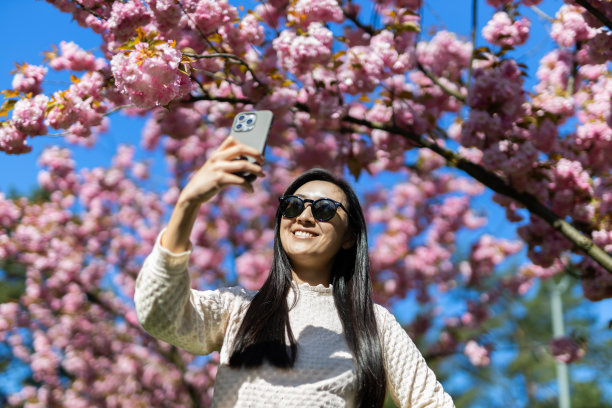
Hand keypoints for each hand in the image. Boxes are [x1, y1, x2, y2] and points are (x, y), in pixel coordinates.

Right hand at [162, 137, 264, 252]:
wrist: (193, 193)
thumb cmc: (208, 180)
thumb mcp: (215, 167)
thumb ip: (228, 163)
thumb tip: (249, 164)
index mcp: (217, 153)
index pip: (232, 140)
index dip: (246, 143)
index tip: (257, 150)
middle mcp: (218, 157)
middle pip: (241, 149)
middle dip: (255, 153)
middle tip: (263, 161)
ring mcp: (218, 168)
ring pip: (243, 164)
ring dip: (256, 170)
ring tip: (262, 175)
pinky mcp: (219, 179)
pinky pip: (240, 180)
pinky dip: (248, 185)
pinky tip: (251, 190)